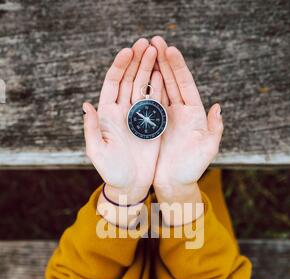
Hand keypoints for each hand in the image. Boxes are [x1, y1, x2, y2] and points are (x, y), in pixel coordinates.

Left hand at [83, 38, 162, 204]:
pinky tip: (164, 74)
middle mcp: (122, 112)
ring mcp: (137, 117)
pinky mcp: (151, 125)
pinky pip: (155, 102)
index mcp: (107, 115)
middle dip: (137, 61)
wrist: (130, 185)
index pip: (112, 84)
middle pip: (129, 80)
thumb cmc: (111, 171)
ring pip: (143, 87)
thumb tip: (86, 106)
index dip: (119, 67)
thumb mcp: (97, 151)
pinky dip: (159, 88)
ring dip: (149, 70)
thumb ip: (92, 129)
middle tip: (146, 44)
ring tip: (157, 52)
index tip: (128, 52)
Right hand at [150, 36, 223, 204]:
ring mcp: (166, 117)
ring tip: (143, 51)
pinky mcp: (153, 125)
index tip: (169, 49)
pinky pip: (147, 103)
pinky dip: (143, 88)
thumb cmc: (191, 169)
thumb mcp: (207, 150)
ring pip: (158, 88)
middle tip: (154, 41)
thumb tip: (218, 107)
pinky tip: (137, 74)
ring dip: (152, 69)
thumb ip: (214, 130)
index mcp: (193, 114)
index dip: (177, 67)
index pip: (185, 84)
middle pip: (171, 81)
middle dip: (163, 61)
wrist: (174, 184)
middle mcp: (180, 112)